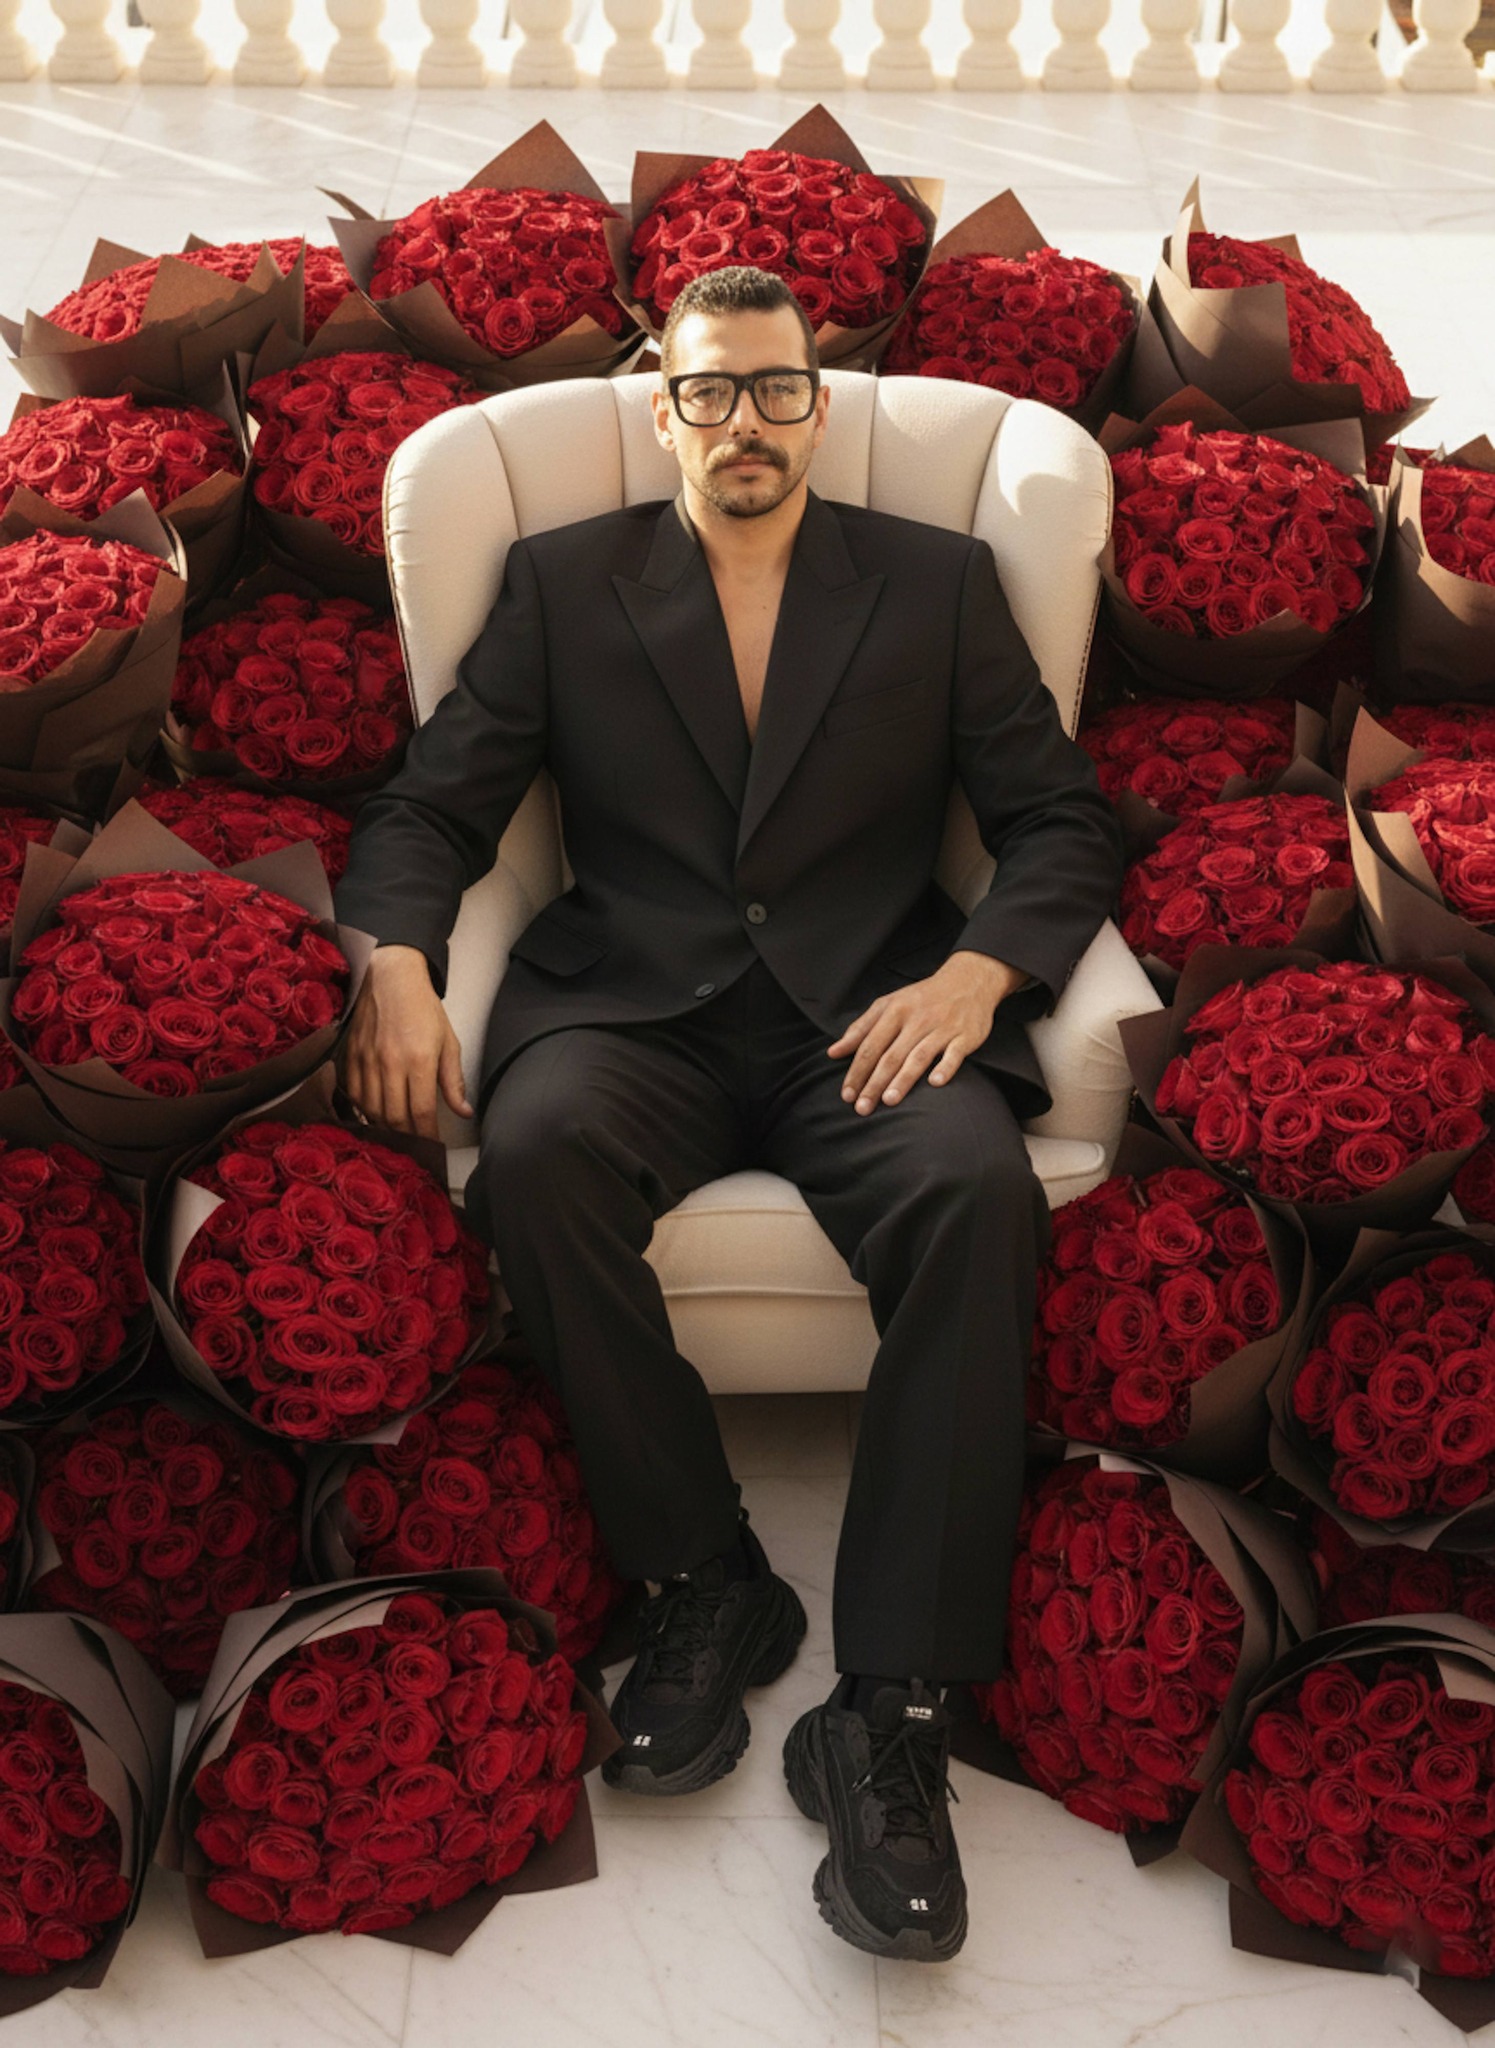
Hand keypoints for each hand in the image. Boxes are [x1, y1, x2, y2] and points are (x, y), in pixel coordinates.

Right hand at [341, 944, 472, 1138]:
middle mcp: (390, 1064)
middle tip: (414, 1145)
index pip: (421, 1112)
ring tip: (396, 1134)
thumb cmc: (422, 1008)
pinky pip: (353, 1093)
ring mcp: (366, 1060)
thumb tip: (463, 1111)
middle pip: (394, 1117)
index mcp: (419, 1060)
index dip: (427, 1135)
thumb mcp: (448, 1042)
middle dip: (406, 1137)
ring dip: (384, 1126)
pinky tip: (373, 1114)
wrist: (390, 977)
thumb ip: (453, 1080)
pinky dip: (363, 1109)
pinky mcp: (350, 1055)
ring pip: (371, 1109)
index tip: (432, 1146)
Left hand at [828, 951, 1028, 1114]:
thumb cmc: (922, 998)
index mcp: (895, 1011)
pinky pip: (955, 1054)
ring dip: (903, 1079)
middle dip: (874, 1083)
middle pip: (891, 1055)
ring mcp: (942, 1028)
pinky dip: (945, 1067)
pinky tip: (935, 1083)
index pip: (870, 1046)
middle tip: (862, 1108)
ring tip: (888, 1101)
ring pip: (919, 1056)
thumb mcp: (888, 1005)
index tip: (847, 1095)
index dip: (857, 1071)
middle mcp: (917, 1020)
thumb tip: (833, 1052)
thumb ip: (860, 1029)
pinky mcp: (965, 1036)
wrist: (969, 980)